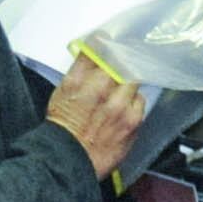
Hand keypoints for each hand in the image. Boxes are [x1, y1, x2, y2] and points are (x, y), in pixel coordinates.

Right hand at [45, 52, 146, 180]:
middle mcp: (100, 89)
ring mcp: (119, 105)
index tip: (109, 40)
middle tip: (120, 65)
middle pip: (121, 61)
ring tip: (118, 96)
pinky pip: (140, 102)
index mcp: (78, 80)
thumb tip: (95, 57)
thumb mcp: (62, 93)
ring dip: (127, 86)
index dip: (105, 42)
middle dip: (121, 62)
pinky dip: (134, 104)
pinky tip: (123, 112)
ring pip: (133, 81)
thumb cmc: (63, 130)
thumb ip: (80, 73)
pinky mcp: (133, 120)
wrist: (68, 161)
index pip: (96, 49)